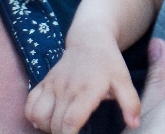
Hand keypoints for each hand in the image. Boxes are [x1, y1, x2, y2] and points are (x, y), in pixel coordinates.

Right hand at [26, 36, 140, 133]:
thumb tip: (135, 124)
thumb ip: (131, 103)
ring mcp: (52, 85)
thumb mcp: (124, 80)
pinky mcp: (43, 82)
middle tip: (71, 133)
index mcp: (87, 90)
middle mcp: (67, 89)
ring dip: (46, 127)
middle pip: (54, 124)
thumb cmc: (109, 62)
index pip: (70, 121)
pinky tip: (45, 119)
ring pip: (38, 115)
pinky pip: (29, 104)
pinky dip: (32, 116)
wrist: (90, 39)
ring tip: (59, 128)